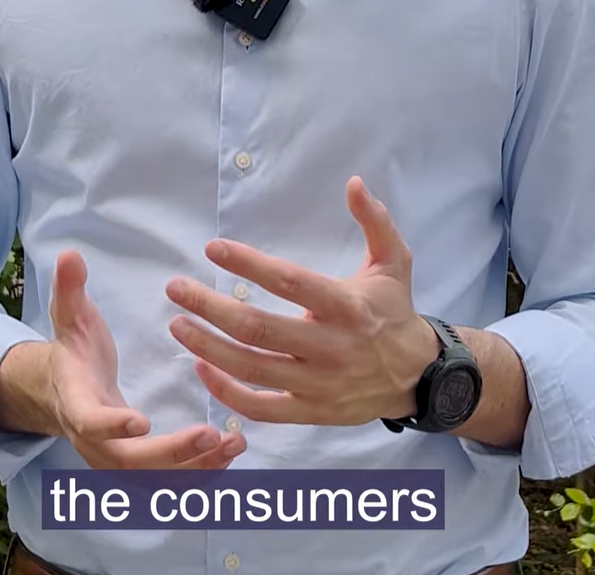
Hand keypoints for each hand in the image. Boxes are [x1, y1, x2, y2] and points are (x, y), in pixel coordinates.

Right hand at [46, 250, 246, 468]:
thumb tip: (69, 255)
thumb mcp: (69, 318)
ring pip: (153, 479)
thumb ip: (70, 290)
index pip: (91, 421)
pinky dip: (199, 473)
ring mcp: (115, 460)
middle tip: (210, 433)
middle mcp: (94, 443)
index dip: (112, 425)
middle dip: (171, 453)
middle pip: (129, 460)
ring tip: (233, 444)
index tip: (140, 422)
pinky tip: (231, 453)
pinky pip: (167, 481)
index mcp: (77, 403)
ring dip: (195, 468)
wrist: (60, 392)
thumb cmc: (73, 351)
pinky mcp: (137, 467)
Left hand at [164, 177, 438, 425]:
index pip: (289, 282)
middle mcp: (329, 347)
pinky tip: (201, 368)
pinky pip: (261, 408)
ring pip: (252, 369)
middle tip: (175, 288)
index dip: (249, 264)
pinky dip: (227, 392)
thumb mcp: (394, 261)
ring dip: (207, 348)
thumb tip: (354, 183)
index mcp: (345, 306)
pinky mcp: (311, 411)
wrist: (419, 377)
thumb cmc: (395, 311)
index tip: (213, 248)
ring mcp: (318, 384)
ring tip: (177, 324)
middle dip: (210, 307)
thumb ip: (374, 221)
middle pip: (258, 329)